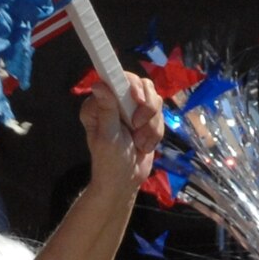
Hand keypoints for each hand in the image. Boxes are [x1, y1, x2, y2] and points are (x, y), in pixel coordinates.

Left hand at [80, 72, 162, 196]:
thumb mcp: (108, 137)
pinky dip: (156, 131)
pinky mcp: (146, 116)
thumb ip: (107, 110)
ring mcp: (131, 108)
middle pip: (142, 85)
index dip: (132, 85)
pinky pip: (161, 114)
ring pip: (154, 100)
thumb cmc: (110, 162)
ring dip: (151, 124)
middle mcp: (114, 102)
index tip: (138, 100)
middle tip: (137, 127)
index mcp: (97, 104)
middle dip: (146, 109)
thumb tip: (98, 84)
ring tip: (139, 142)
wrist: (125, 180)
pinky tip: (144, 145)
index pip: (117, 79)